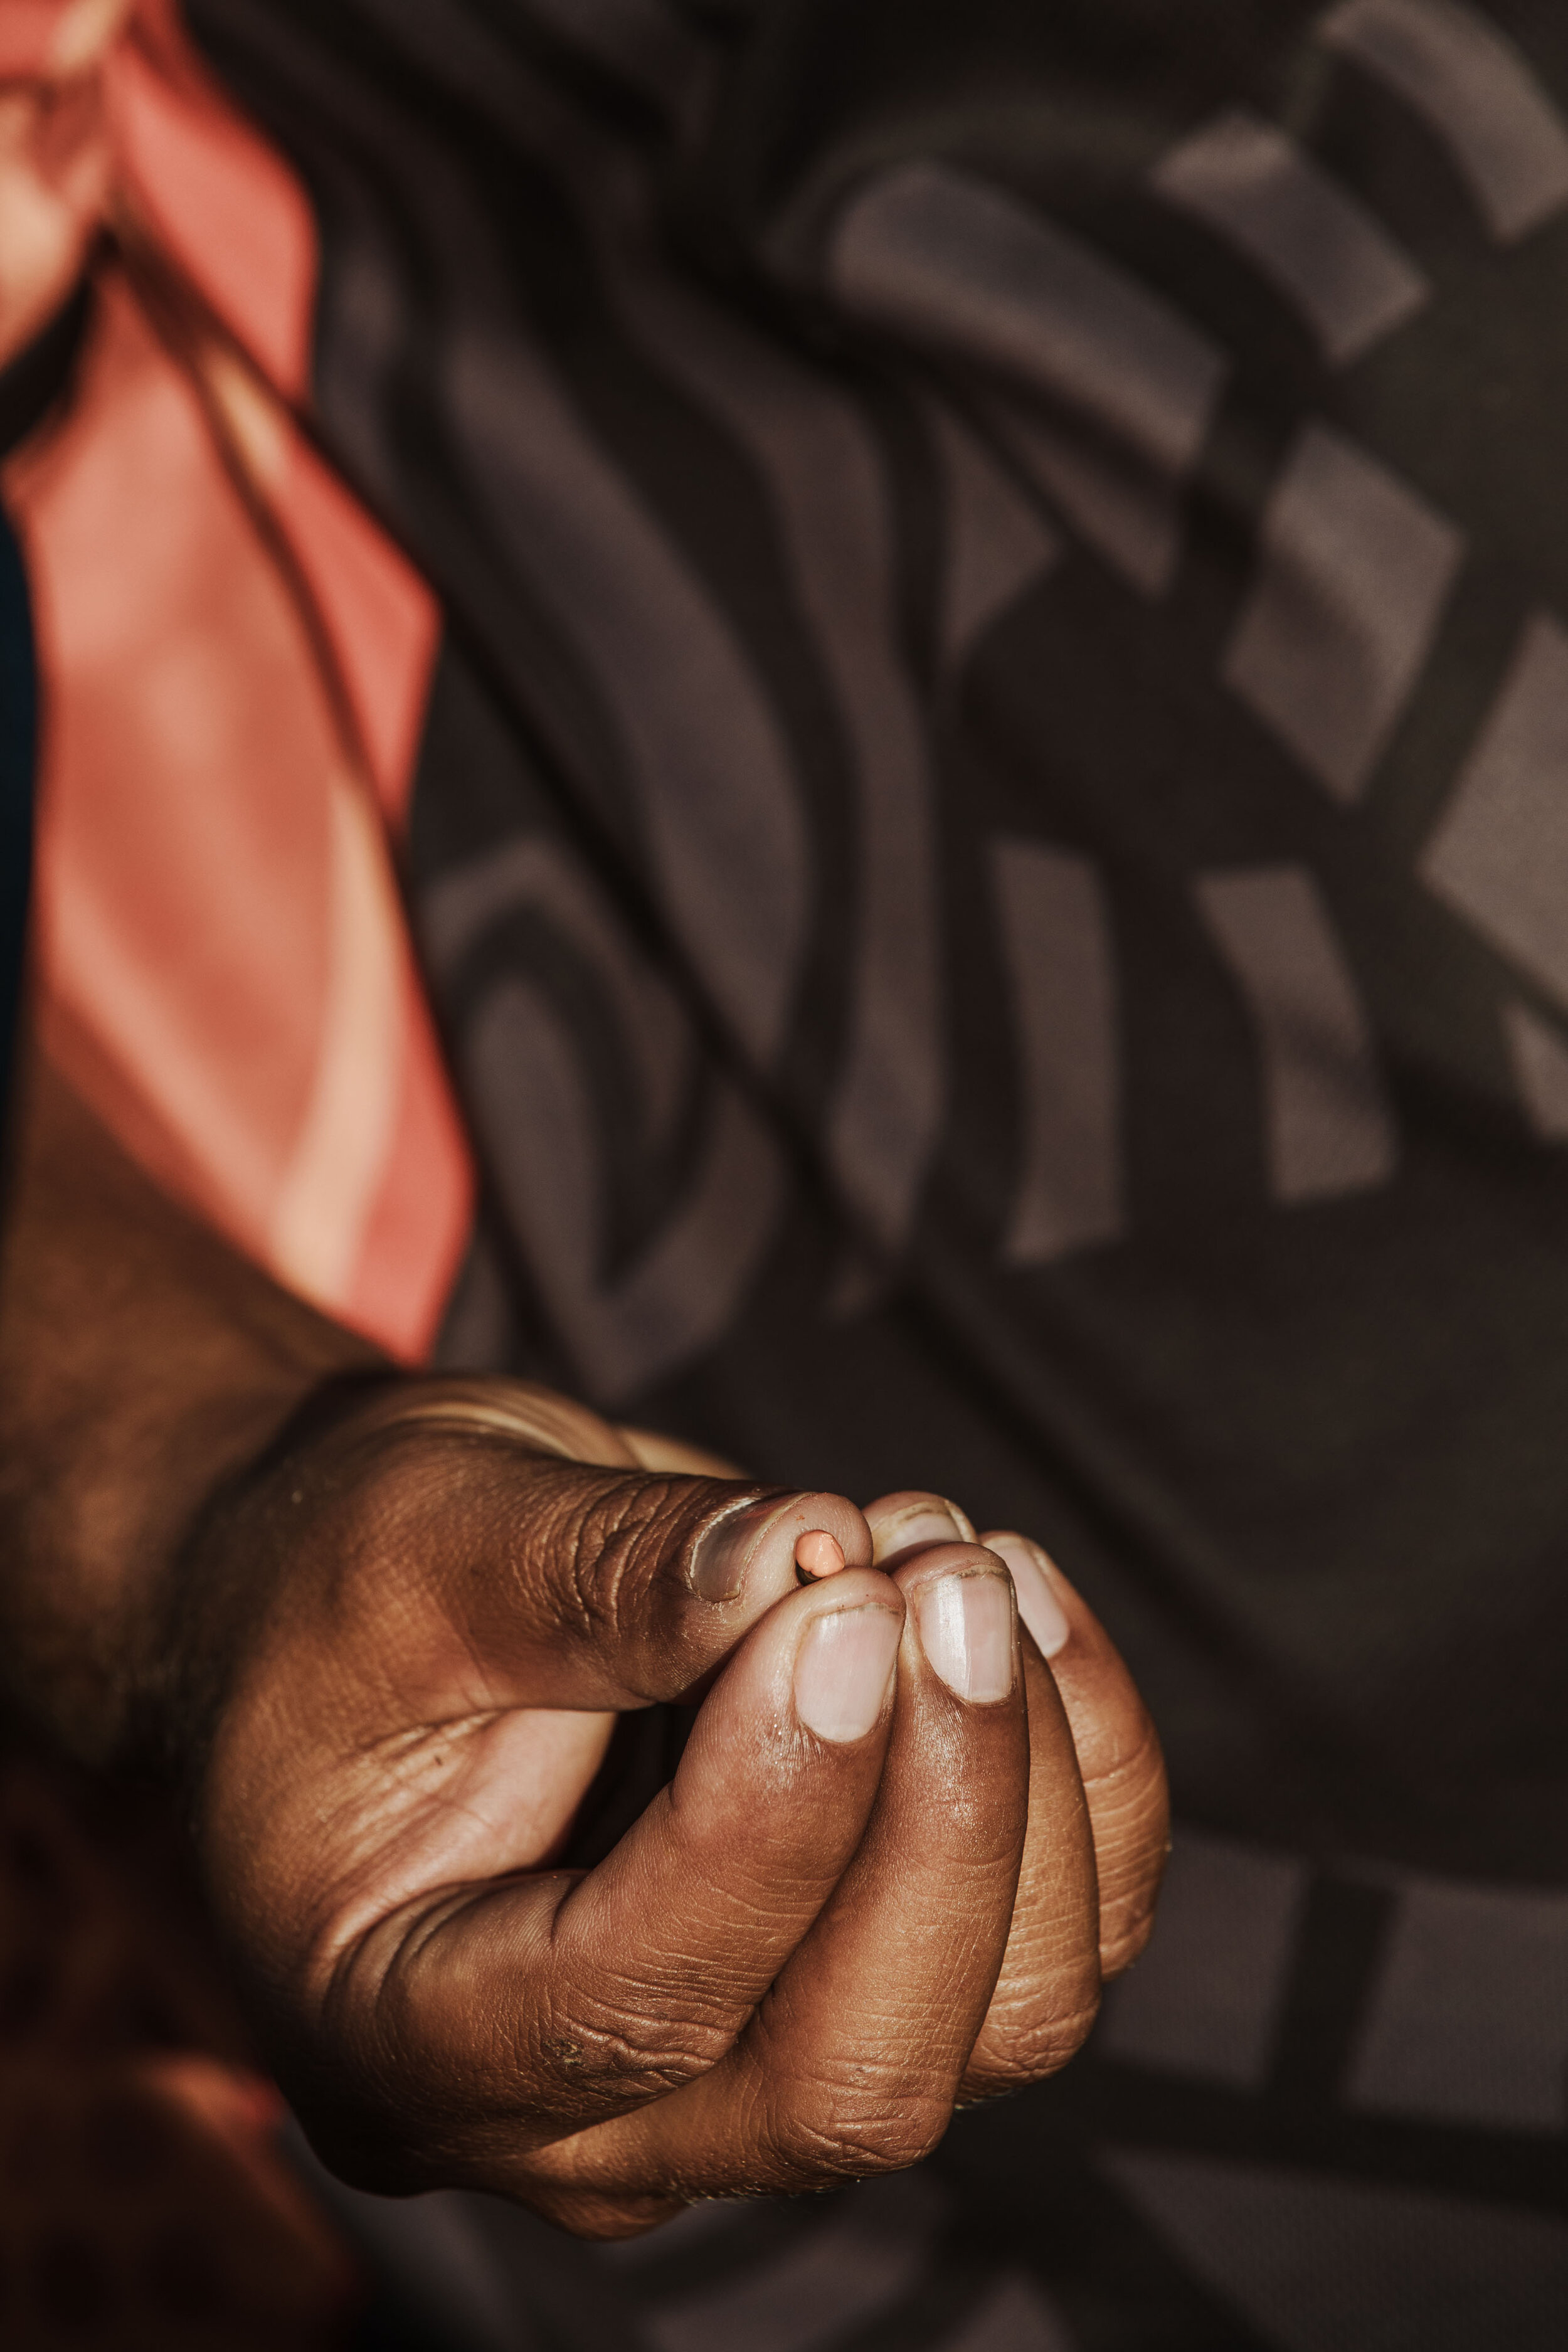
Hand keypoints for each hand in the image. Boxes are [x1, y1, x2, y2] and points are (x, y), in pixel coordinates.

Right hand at [1, 1052, 1165, 2236]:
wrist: (367, 1613)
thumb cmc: (343, 1584)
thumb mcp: (417, 1544)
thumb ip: (597, 1571)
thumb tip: (812, 1553)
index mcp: (405, 2039)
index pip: (633, 2003)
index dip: (772, 1810)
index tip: (840, 1596)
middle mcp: (581, 2122)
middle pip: (849, 2079)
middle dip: (940, 1814)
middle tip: (936, 1575)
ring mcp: (738, 2077)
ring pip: (992, 2027)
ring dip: (1029, 1781)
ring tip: (961, 1558)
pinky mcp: (857, 1982)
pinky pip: (1050, 1943)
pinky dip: (1086, 1777)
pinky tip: (1025, 1606)